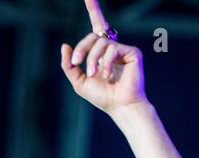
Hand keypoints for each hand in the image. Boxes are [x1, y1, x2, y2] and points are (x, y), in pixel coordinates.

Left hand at [59, 0, 145, 114]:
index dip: (94, 9)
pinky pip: (113, 49)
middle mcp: (113, 47)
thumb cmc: (103, 97)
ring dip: (93, 59)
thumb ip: (70, 65)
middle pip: (93, 36)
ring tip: (95, 74)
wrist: (120, 107)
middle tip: (77, 63)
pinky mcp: (133, 52)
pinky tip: (107, 75)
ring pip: (101, 43)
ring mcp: (123, 49)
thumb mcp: (79, 82)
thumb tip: (65, 45)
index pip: (97, 26)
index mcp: (101, 52)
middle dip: (82, 49)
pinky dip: (106, 63)